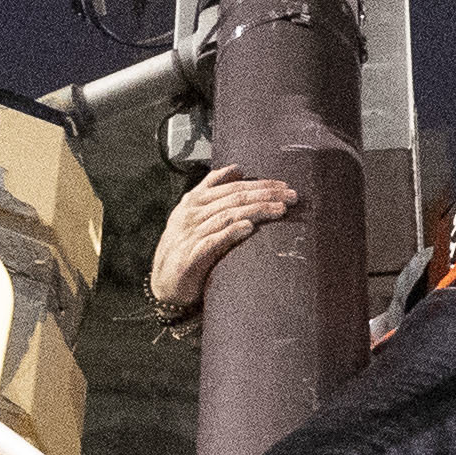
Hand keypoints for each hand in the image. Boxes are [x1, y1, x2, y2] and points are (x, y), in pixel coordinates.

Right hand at [147, 172, 298, 316]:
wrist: (164, 285)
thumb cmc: (184, 248)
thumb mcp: (193, 214)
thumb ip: (212, 190)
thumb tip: (238, 169)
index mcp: (193, 201)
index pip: (232, 186)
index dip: (259, 184)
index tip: (283, 185)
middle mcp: (192, 214)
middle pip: (234, 198)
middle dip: (265, 194)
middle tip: (291, 195)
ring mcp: (190, 234)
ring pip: (228, 215)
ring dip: (257, 210)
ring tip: (280, 209)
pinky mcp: (191, 255)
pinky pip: (214, 240)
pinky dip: (232, 232)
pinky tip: (249, 227)